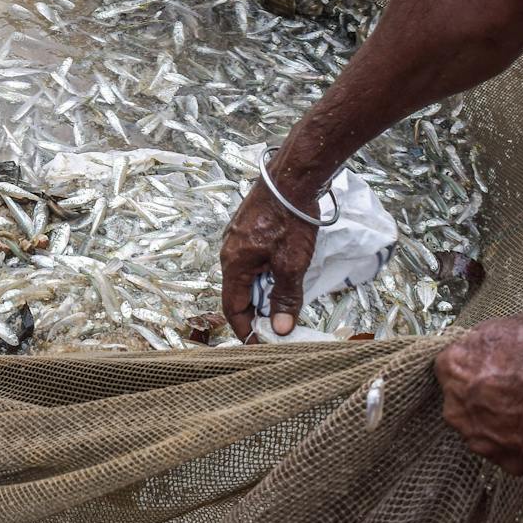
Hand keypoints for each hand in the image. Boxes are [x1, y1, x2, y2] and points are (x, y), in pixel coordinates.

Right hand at [219, 173, 318, 340]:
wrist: (292, 178)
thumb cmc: (290, 221)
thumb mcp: (291, 265)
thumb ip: (285, 298)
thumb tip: (281, 330)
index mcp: (233, 264)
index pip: (232, 307)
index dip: (245, 329)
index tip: (260, 344)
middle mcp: (229, 252)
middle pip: (238, 292)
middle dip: (256, 312)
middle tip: (278, 327)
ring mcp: (237, 238)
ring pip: (246, 276)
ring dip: (262, 292)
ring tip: (284, 302)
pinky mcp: (248, 228)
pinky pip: (251, 260)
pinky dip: (264, 275)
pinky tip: (282, 275)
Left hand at [436, 315, 522, 475]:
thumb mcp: (512, 325)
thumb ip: (487, 339)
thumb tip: (485, 345)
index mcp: (452, 369)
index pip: (452, 368)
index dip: (477, 367)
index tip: (495, 368)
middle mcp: (457, 410)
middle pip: (465, 405)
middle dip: (487, 400)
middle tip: (517, 392)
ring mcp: (483, 442)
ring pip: (487, 433)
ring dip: (506, 426)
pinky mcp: (510, 465)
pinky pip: (515, 454)